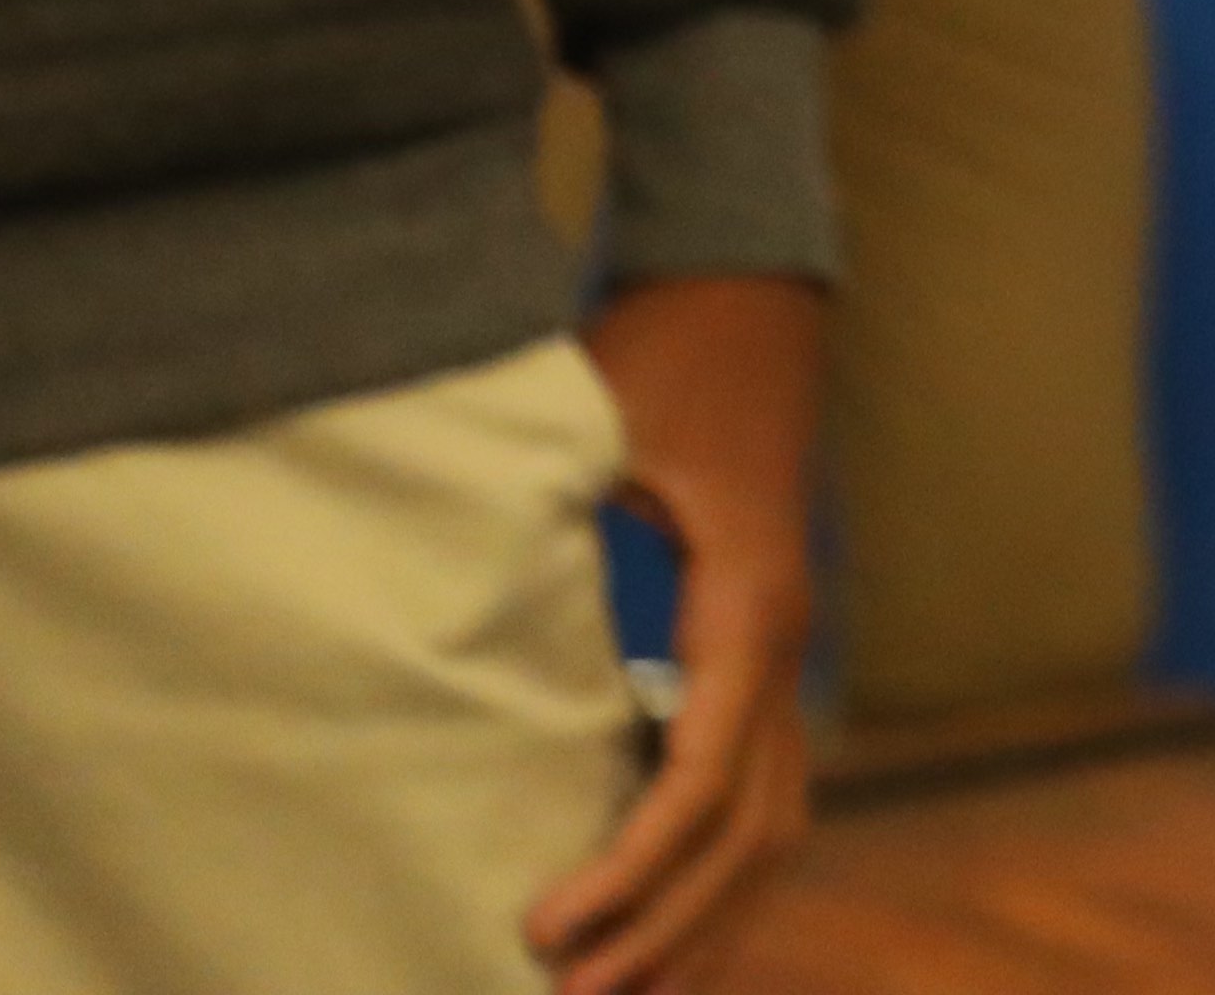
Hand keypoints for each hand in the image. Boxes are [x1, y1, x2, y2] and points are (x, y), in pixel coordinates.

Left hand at [530, 271, 825, 993]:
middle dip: (667, 926)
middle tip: (565, 993)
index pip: (703, 776)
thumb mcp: (597, 425)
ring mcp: (783, 650)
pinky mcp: (760, 652)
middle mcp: (781, 640)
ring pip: (775, 828)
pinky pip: (761, 793)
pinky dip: (717, 877)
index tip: (545, 928)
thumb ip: (537, 515)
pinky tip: (661, 928)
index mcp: (747, 602)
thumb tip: (432, 606)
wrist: (745, 290)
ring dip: (703, 921)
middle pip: (752, 830)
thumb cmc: (665, 352)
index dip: (630, 867)